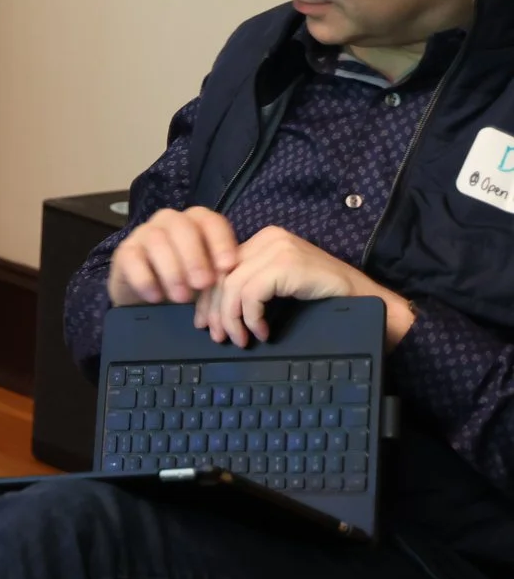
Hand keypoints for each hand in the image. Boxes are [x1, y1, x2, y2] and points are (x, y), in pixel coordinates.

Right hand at [107, 206, 239, 306]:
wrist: (149, 294)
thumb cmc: (187, 281)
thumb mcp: (209, 276)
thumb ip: (221, 272)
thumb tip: (238, 280)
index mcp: (196, 222)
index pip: (210, 221)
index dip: (220, 242)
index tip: (228, 266)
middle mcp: (169, 221)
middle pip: (182, 227)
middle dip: (194, 257)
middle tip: (202, 284)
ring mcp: (144, 233)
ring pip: (156, 240)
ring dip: (172, 270)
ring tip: (181, 297)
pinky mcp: (124, 251)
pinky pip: (132, 258)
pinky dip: (145, 278)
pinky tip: (156, 297)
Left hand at [192, 226, 412, 348]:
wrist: (373, 303)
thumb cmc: (327, 301)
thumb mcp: (280, 290)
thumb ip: (251, 289)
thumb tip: (211, 312)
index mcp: (263, 241)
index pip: (220, 267)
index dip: (208, 298)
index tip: (204, 325)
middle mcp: (269, 238)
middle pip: (221, 274)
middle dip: (214, 310)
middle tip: (217, 337)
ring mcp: (279, 248)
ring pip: (232, 285)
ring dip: (231, 318)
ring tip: (241, 340)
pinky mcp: (288, 264)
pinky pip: (251, 293)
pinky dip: (250, 317)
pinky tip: (262, 332)